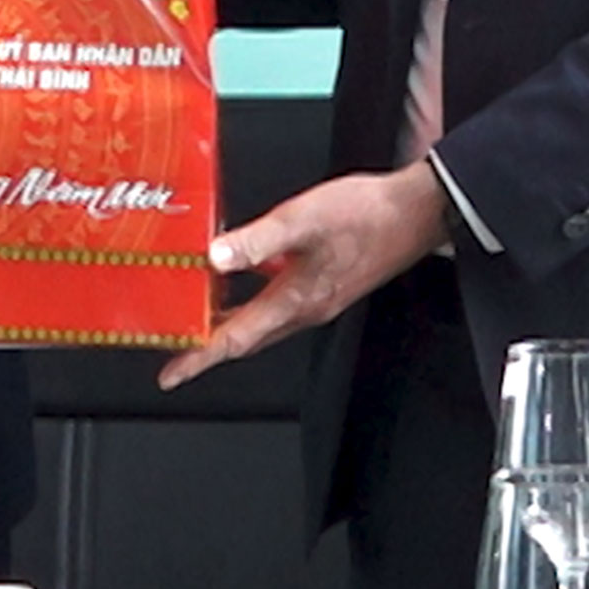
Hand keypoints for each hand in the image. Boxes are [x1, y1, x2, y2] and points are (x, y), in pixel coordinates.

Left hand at [158, 163, 449, 388]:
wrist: (416, 213)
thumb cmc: (367, 216)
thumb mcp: (302, 220)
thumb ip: (257, 241)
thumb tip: (215, 257)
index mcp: (296, 300)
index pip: (236, 339)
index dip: (200, 358)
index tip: (172, 375)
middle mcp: (306, 309)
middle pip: (246, 338)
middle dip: (209, 346)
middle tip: (177, 351)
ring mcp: (318, 299)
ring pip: (262, 322)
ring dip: (229, 322)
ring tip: (198, 314)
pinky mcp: (326, 284)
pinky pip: (278, 302)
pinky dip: (254, 296)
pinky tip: (245, 273)